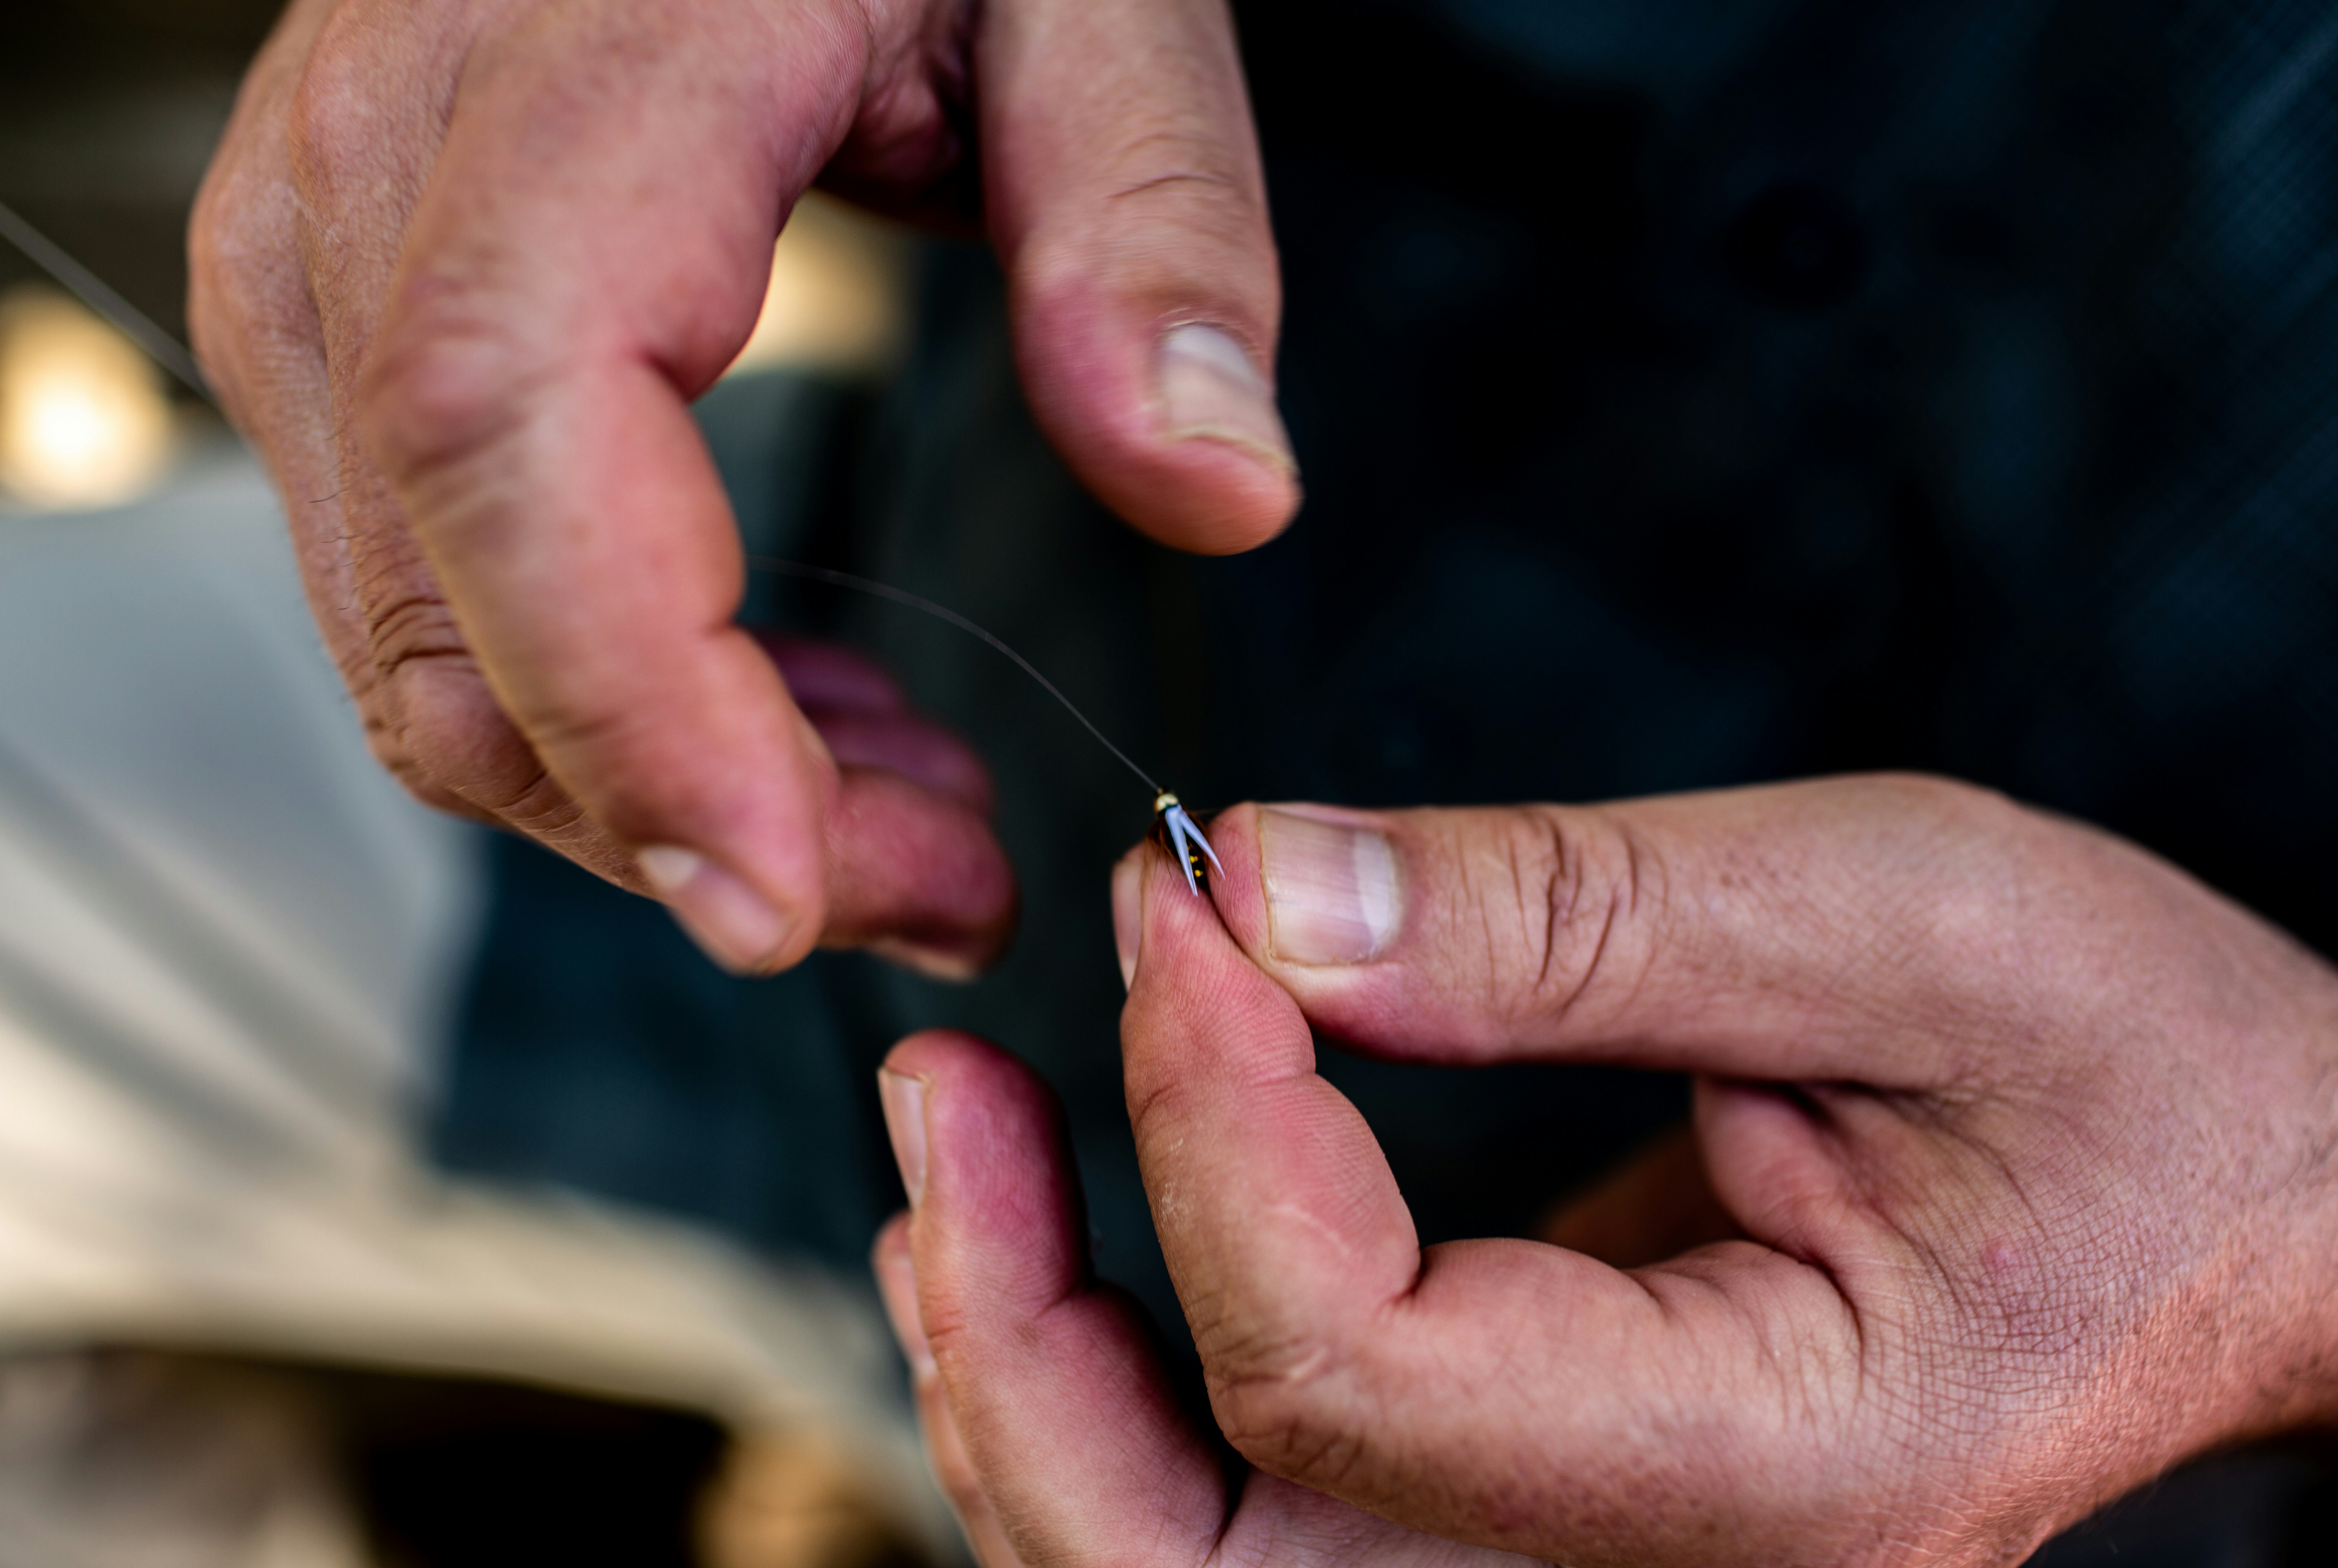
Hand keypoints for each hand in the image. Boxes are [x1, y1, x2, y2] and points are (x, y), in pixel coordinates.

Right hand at [188, 0, 1292, 974]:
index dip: (630, 697)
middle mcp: (380, 169)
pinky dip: (610, 702)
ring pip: (421, 637)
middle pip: (449, 602)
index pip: (513, 423)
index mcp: (570, 71)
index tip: (789, 897)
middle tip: (950, 890)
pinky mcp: (339, 311)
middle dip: (688, 814)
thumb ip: (1151, 219)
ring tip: (912, 825)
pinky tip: (790, 725)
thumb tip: (1217, 483)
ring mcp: (328, 248)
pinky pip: (435, 583)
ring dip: (660, 785)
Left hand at [873, 777, 2337, 1564]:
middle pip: (1193, 1567)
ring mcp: (1568, 1563)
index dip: (1215, 1123)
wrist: (2236, 1196)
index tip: (1180, 897)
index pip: (1356, 1371)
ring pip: (1177, 1560)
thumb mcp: (1902, 918)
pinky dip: (1112, 1362)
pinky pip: (1243, 1489)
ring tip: (963, 1140)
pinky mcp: (1527, 1497)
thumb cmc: (2126, 1057)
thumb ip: (1570, 917)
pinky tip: (1055, 1214)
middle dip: (1023, 1335)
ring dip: (1026, 1358)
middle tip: (946, 1087)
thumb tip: (1259, 893)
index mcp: (1763, 1475)